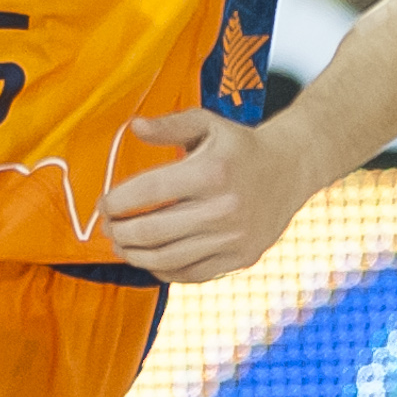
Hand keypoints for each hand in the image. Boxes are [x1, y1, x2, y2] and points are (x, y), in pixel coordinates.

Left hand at [102, 108, 306, 282]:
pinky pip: (191, 273)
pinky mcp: (240, 258)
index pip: (147, 193)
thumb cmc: (240, 145)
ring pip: (167, 259)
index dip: (116, 202)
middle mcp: (223, 208)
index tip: (104, 204)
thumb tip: (134, 127)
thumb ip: (169, 125)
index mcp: (210, 172)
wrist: (293, 167)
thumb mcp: (208, 123)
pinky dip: (163, 270)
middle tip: (108, 228)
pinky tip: (150, 259)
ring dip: (135, 255)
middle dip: (119, 232)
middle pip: (152, 231)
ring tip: (122, 246)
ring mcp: (233, 238)